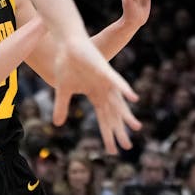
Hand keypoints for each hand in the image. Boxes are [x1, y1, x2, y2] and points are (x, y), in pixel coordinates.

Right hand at [52, 33, 141, 152]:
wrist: (67, 43)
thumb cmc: (66, 64)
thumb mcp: (61, 91)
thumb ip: (62, 107)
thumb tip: (57, 124)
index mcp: (96, 96)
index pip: (104, 119)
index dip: (108, 135)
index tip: (112, 151)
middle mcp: (104, 91)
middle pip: (113, 115)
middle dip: (119, 131)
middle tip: (127, 147)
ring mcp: (105, 81)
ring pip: (118, 101)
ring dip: (126, 114)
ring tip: (136, 127)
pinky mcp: (103, 69)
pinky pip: (116, 81)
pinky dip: (124, 89)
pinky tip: (134, 98)